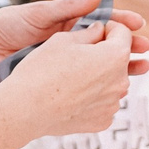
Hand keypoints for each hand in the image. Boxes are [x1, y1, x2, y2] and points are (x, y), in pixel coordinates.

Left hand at [0, 0, 147, 92]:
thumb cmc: (2, 28)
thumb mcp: (37, 13)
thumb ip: (68, 8)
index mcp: (65, 23)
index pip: (101, 22)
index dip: (121, 24)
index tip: (139, 26)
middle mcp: (68, 43)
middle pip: (105, 46)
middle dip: (127, 48)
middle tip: (146, 52)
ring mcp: (63, 63)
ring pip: (98, 66)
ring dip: (119, 69)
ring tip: (140, 71)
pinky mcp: (54, 81)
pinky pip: (81, 83)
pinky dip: (100, 86)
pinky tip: (114, 90)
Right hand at [0, 16, 148, 140]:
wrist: (24, 109)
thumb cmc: (41, 72)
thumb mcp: (63, 40)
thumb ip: (89, 32)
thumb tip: (99, 30)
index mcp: (115, 56)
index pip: (124, 33)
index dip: (109, 27)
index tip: (96, 30)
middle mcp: (120, 81)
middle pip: (119, 60)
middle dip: (104, 53)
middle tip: (79, 54)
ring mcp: (112, 104)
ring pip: (111, 82)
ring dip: (99, 76)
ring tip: (72, 77)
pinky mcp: (102, 121)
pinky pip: (102, 103)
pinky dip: (92, 97)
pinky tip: (71, 95)